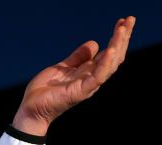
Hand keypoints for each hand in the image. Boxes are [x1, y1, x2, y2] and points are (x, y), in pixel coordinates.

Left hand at [12, 16, 134, 136]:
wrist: (31, 108)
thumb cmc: (45, 92)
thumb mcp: (63, 68)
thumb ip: (78, 57)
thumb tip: (94, 43)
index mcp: (88, 72)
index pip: (109, 53)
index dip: (116, 38)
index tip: (123, 21)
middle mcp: (92, 79)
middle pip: (114, 57)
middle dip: (123, 38)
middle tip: (131, 19)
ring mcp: (87, 85)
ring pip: (110, 65)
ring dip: (118, 46)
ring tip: (123, 30)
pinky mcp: (80, 91)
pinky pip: (97, 77)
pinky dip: (105, 64)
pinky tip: (111, 50)